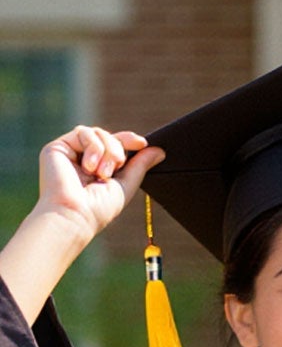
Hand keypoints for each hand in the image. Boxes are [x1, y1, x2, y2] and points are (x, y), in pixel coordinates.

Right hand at [33, 127, 159, 245]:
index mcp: (98, 167)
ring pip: (97, 132)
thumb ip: (140, 166)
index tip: (142, 143)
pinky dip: (93, 147)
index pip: (115, 145)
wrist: (75, 214)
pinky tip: (89, 167)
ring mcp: (70, 152)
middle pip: (108, 136)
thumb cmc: (99, 208)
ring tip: (102, 173)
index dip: (129, 140)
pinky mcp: (57, 147)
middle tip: (116, 168)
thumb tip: (159, 150)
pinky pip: (83, 132)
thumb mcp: (126, 185)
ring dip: (107, 150)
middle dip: (118, 149)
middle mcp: (83, 159)